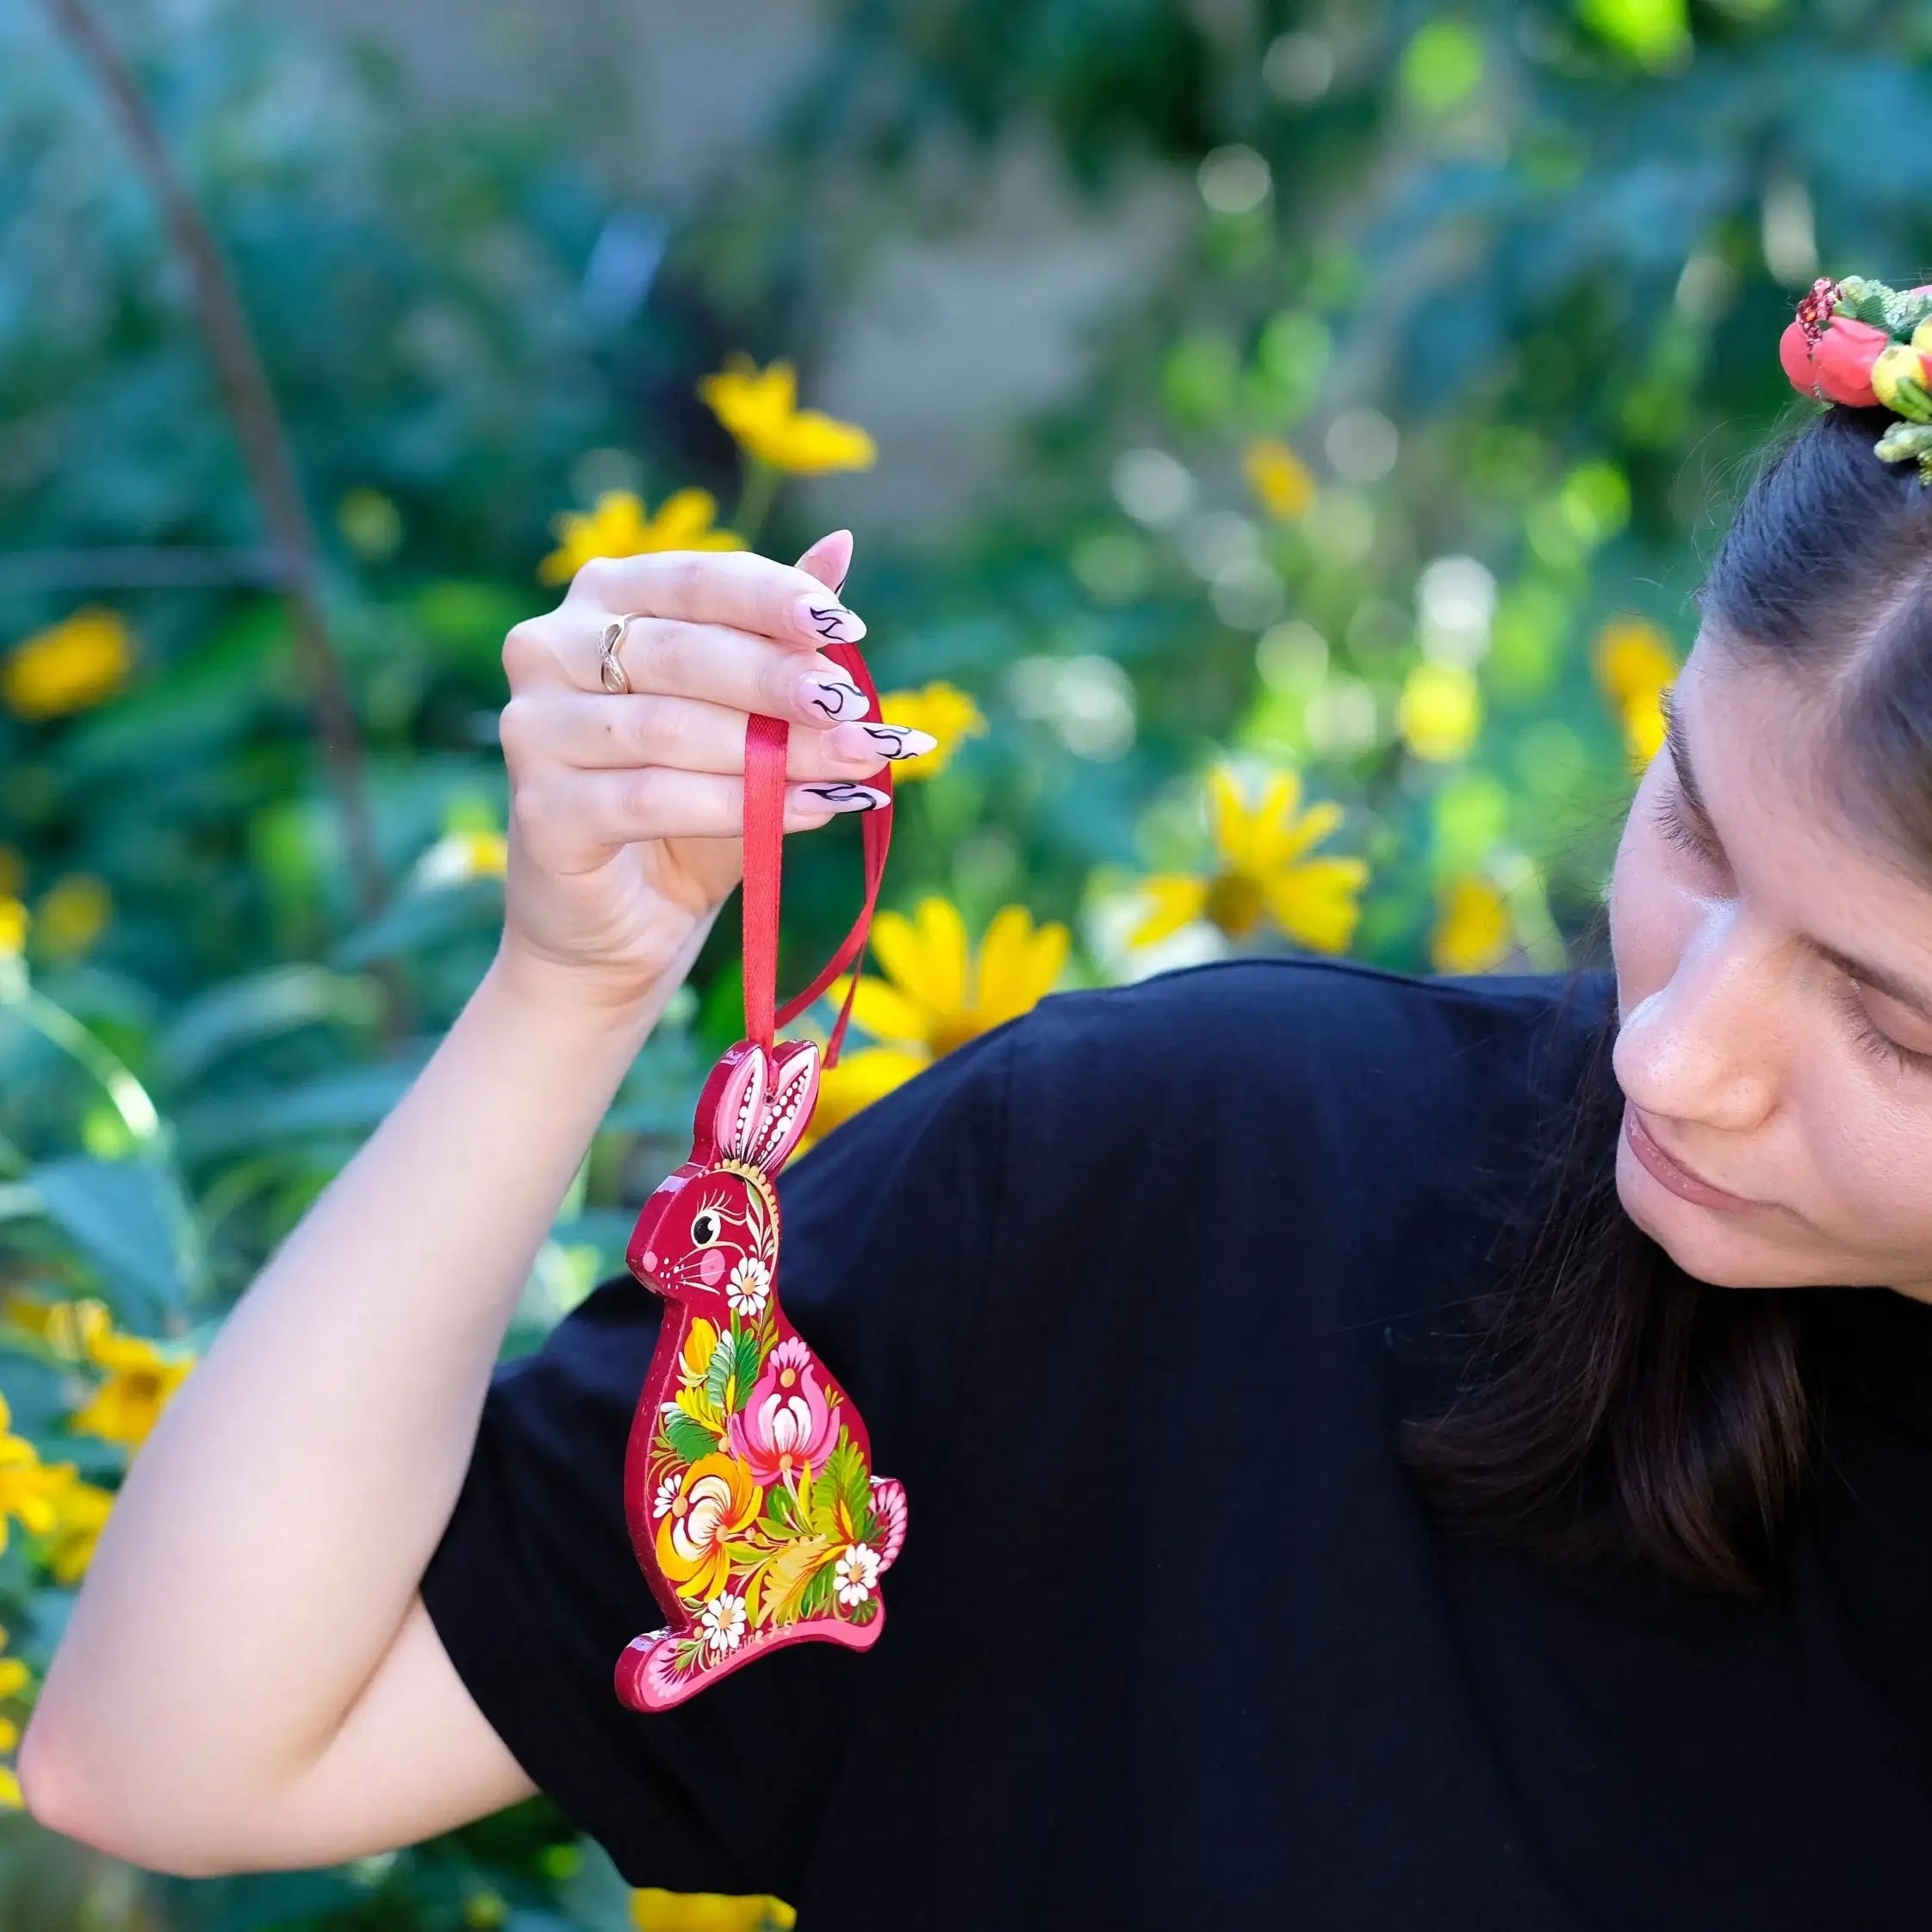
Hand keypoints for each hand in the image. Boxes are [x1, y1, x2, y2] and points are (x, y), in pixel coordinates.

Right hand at [491, 530, 935, 1010]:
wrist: (620, 921)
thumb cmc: (689, 802)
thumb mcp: (747, 714)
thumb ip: (781, 636)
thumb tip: (841, 546)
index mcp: (602, 599)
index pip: (696, 579)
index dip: (774, 599)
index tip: (848, 624)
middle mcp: (551, 648)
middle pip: (685, 653)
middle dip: (783, 682)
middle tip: (858, 709)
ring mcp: (534, 729)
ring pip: (674, 729)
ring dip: (778, 751)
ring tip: (858, 766)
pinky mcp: (541, 810)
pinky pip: (656, 798)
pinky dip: (743, 806)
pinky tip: (813, 810)